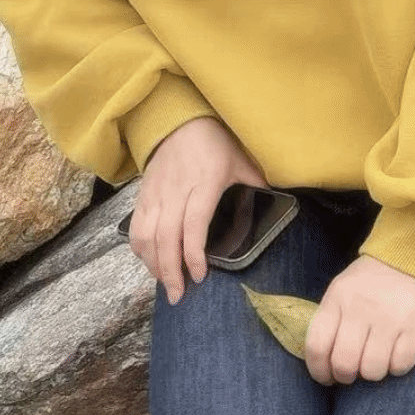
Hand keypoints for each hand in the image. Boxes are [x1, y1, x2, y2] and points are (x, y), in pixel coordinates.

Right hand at [128, 115, 265, 303]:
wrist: (179, 119)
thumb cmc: (215, 141)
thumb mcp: (241, 159)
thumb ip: (255, 184)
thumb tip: (279, 204)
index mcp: (205, 182)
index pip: (195, 223)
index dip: (194, 253)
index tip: (200, 276)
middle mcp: (177, 190)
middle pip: (167, 237)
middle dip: (171, 271)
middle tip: (178, 295)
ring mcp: (157, 193)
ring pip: (147, 235)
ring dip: (154, 264)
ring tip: (165, 283)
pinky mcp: (143, 194)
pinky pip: (135, 226)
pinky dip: (140, 249)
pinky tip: (150, 262)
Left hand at [304, 255, 414, 385]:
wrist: (414, 254)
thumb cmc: (372, 279)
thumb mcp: (343, 288)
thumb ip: (332, 319)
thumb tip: (324, 361)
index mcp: (338, 298)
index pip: (317, 345)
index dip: (319, 371)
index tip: (327, 377)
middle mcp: (360, 308)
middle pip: (344, 364)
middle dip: (346, 377)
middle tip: (353, 372)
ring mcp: (388, 317)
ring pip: (372, 370)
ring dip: (373, 373)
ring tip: (376, 359)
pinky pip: (401, 365)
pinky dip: (397, 367)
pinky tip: (396, 354)